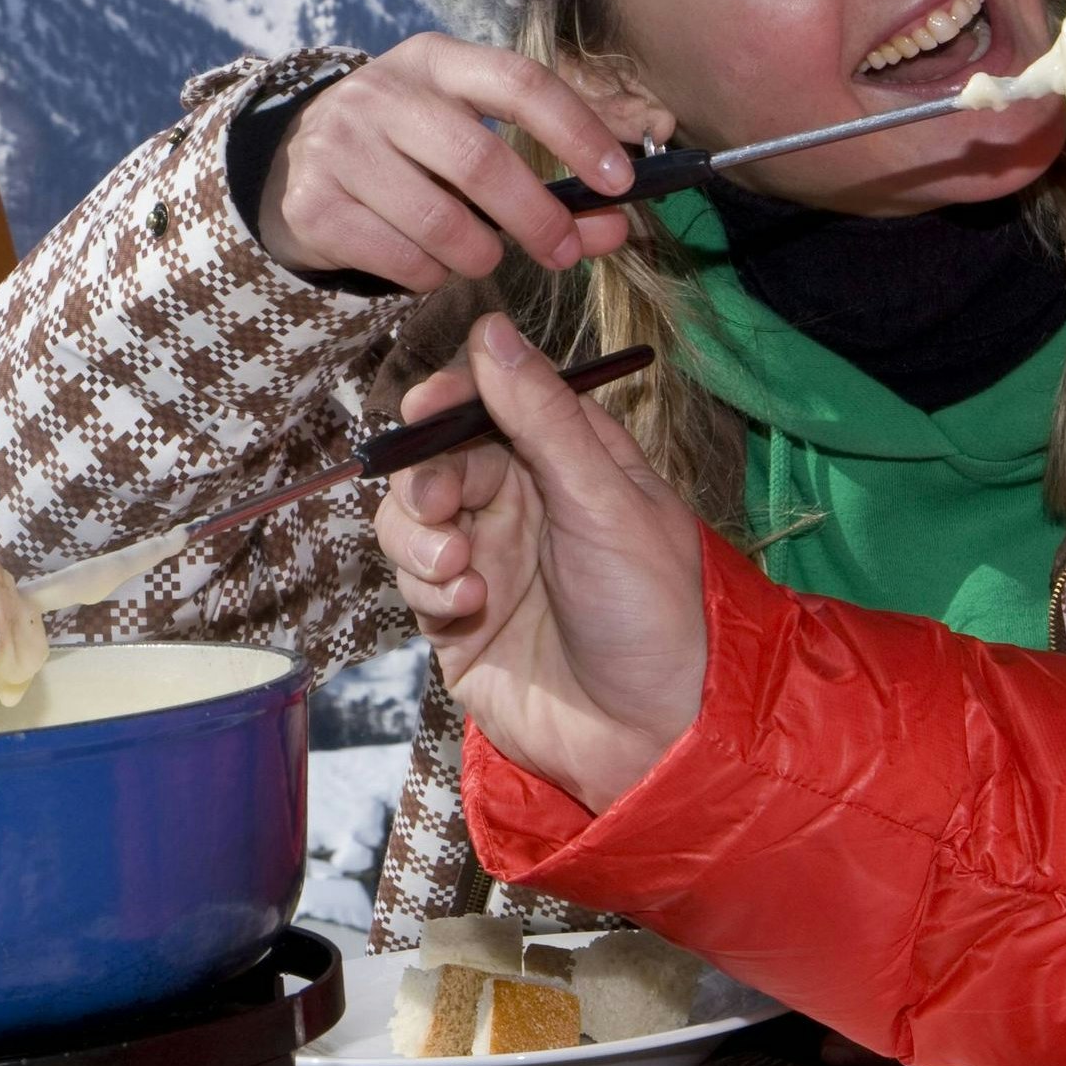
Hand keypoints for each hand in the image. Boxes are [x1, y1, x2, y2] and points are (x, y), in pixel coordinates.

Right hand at [257, 36, 645, 290]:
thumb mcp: (468, 142)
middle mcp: (381, 92)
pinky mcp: (314, 204)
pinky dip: (432, 276)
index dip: (577, 132)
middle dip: (537, 217)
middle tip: (563, 253)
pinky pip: (401, 259)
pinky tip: (430, 264)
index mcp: (434, 60)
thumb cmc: (407, 150)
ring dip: (480, 255)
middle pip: (481, 161)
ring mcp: (339, 146)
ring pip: (441, 222)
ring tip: (482, 257)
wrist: (294, 165)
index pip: (519, 83)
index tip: (620, 182)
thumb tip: (616, 228)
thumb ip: (545, 182)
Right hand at [372, 315, 706, 811]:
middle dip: (427, 477)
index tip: (428, 405)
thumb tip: (491, 330)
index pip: (492, 401)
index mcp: (568, 461)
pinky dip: (428, 588)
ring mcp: (486, 560)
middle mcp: (521, 503)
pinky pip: (413, 580)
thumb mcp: (605, 501)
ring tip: (459, 571)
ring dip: (419, 537)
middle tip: (442, 508)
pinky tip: (470, 609)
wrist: (651, 736)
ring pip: (411, 518)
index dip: (453, 398)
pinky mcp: (456, 620)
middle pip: (438, 458)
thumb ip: (542, 418)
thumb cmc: (654, 611)